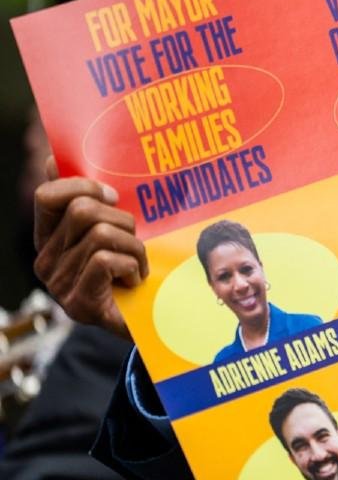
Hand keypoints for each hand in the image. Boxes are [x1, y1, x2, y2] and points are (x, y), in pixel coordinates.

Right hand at [32, 157, 145, 340]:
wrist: (148, 321)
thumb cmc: (131, 270)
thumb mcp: (114, 229)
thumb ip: (92, 200)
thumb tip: (55, 158)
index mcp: (49, 238)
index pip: (47, 195)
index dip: (81, 186)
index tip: (112, 196)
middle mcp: (46, 260)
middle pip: (82, 211)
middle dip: (121, 219)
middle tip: (133, 240)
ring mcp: (59, 284)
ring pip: (102, 234)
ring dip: (134, 247)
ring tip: (138, 265)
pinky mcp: (78, 302)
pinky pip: (105, 260)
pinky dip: (132, 266)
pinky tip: (134, 281)